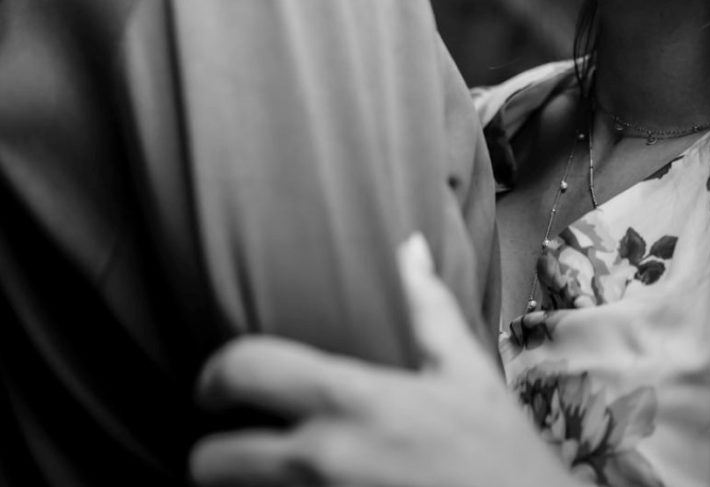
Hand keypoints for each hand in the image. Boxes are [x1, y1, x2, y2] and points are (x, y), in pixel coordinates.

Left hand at [189, 236, 571, 486]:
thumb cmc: (500, 454)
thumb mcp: (467, 375)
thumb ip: (428, 310)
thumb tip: (409, 247)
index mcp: (353, 400)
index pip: (244, 370)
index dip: (214, 377)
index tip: (215, 390)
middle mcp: (324, 458)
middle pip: (210, 462)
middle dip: (212, 458)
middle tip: (233, 453)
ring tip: (264, 482)